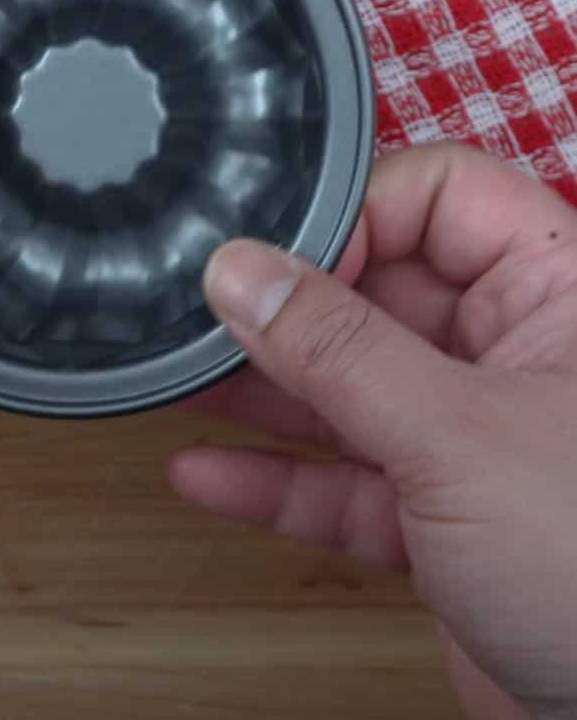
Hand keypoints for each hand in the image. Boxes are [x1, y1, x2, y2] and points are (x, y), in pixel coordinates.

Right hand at [173, 145, 576, 719]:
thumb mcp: (455, 436)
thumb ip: (338, 351)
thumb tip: (240, 271)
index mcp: (553, 295)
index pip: (439, 199)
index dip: (353, 215)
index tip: (271, 254)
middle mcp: (514, 355)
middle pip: (379, 292)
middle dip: (286, 308)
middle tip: (203, 312)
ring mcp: (474, 438)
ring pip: (351, 390)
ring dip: (265, 392)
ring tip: (180, 381)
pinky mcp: (443, 520)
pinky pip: (345, 482)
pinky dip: (278, 481)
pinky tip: (206, 473)